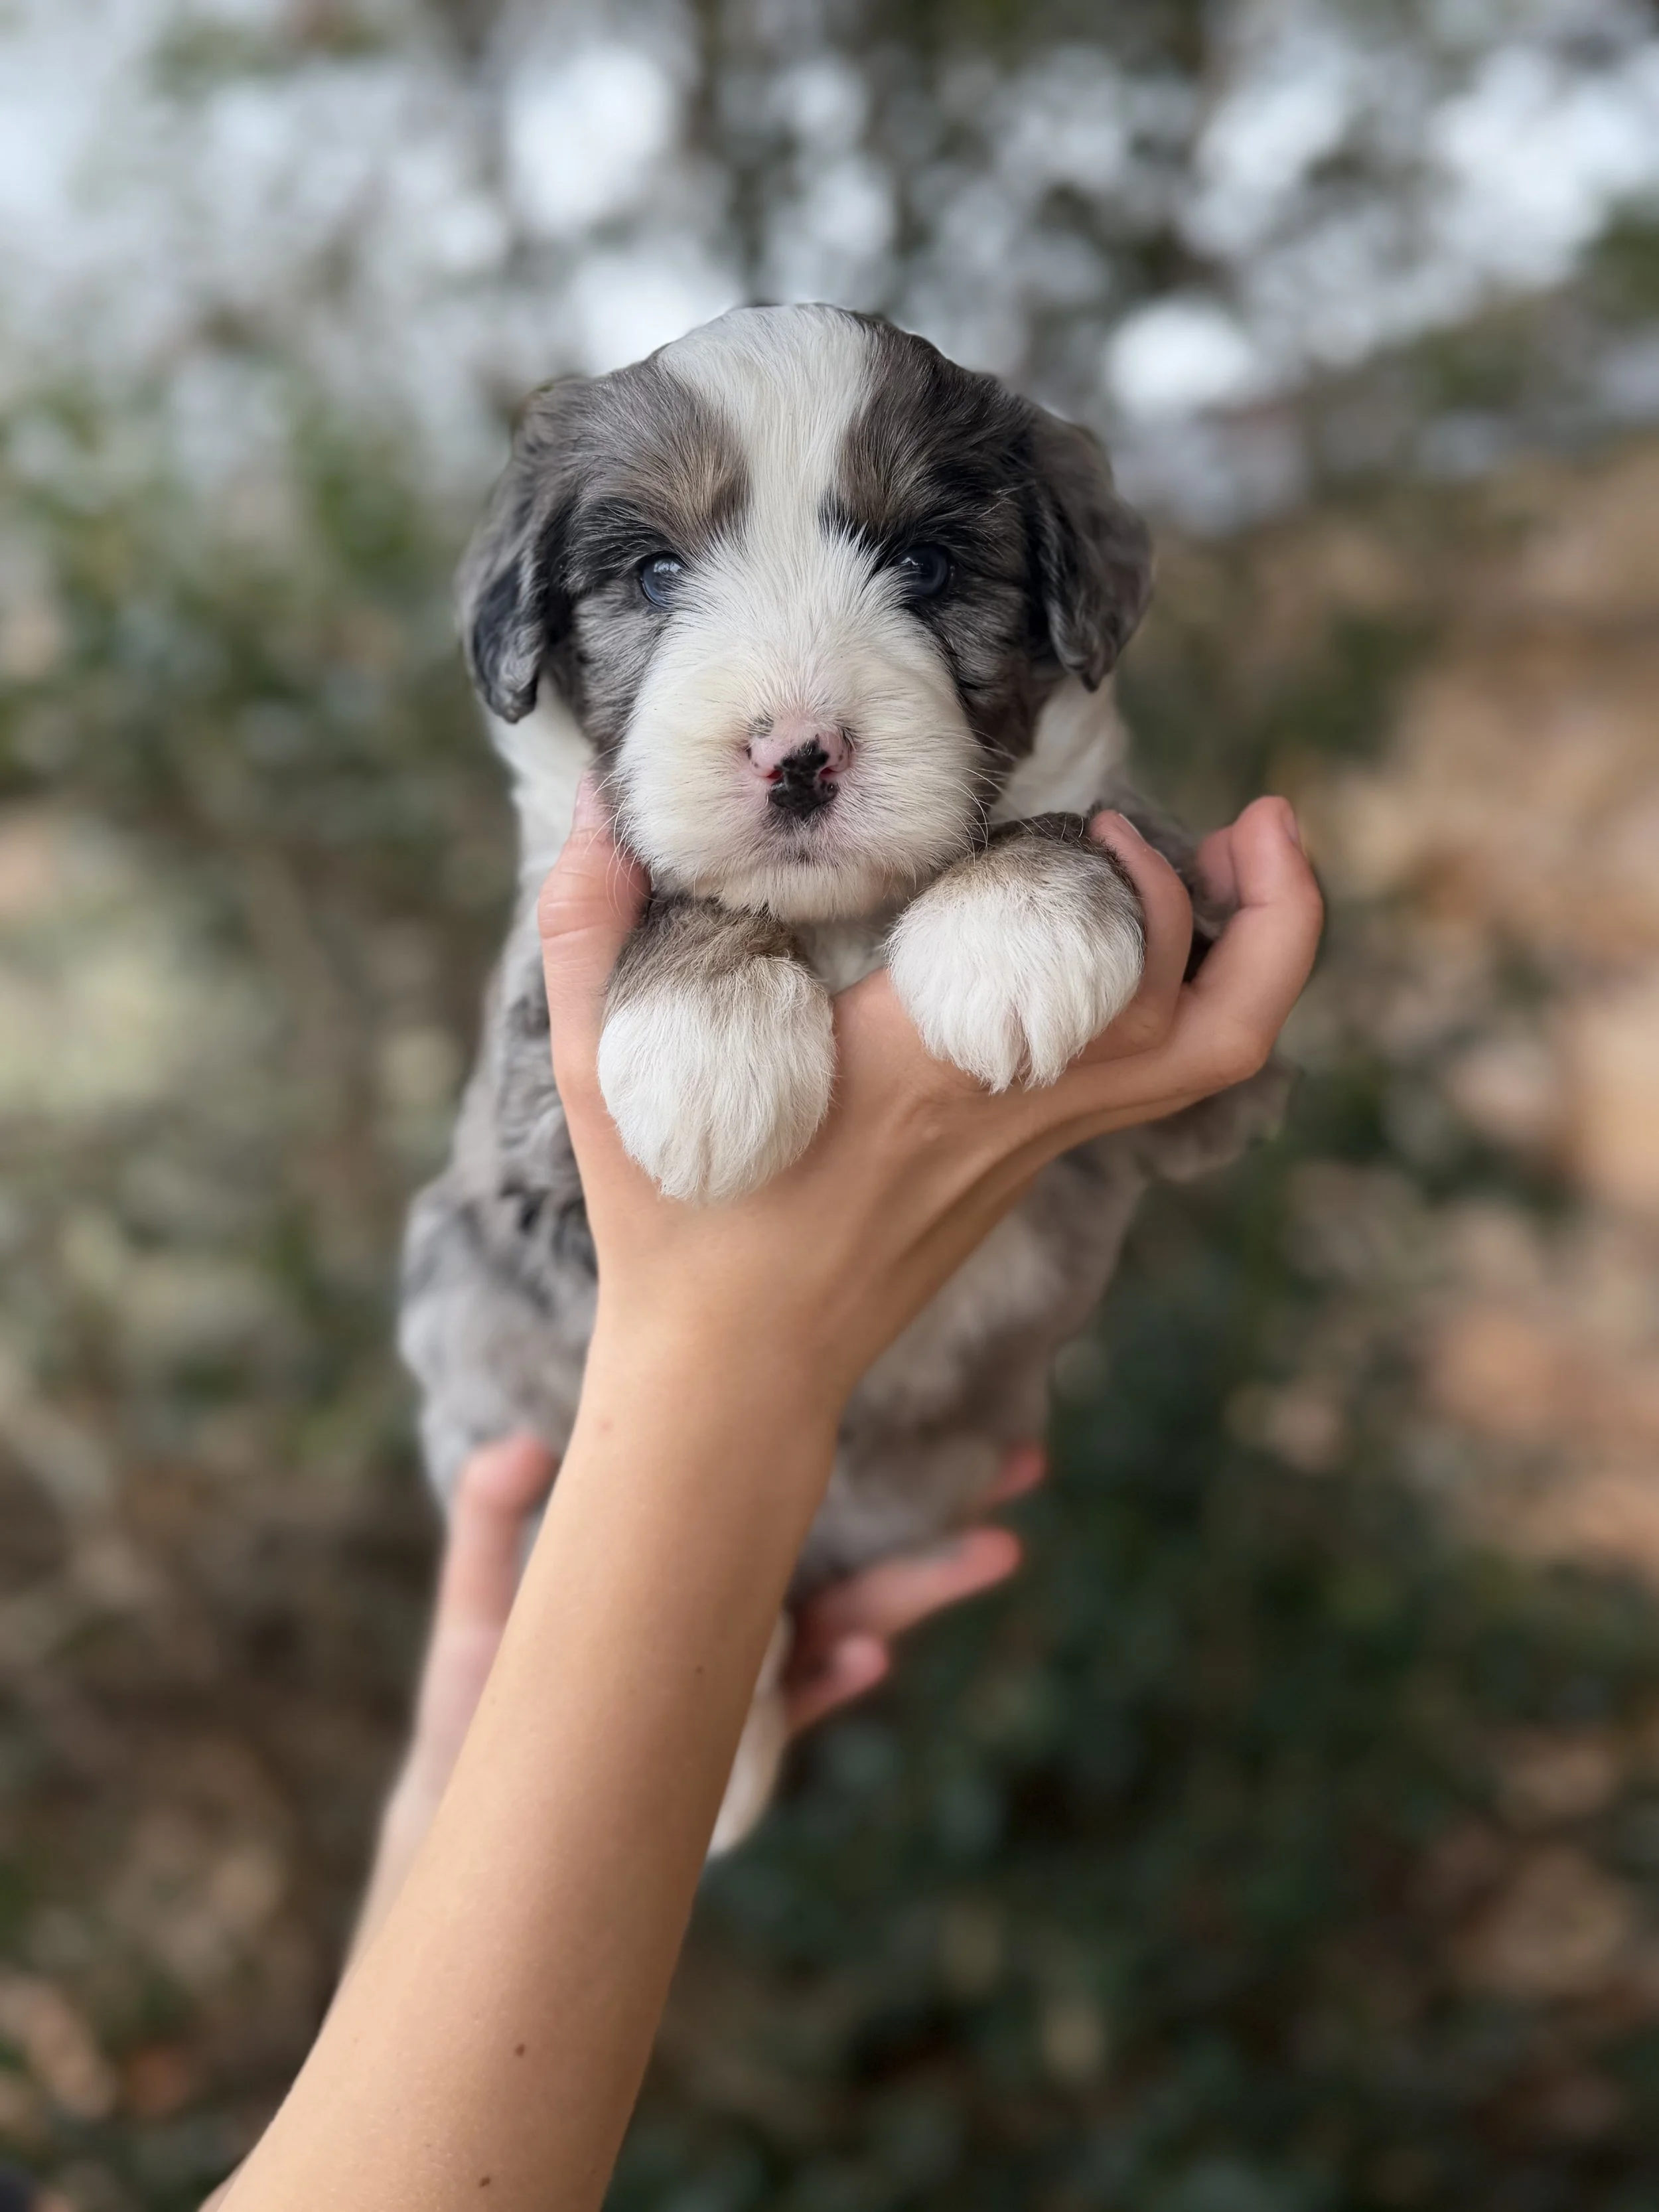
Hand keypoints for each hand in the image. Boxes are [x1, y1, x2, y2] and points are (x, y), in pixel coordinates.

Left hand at [347, 1434, 1046, 1960]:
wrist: (466, 1817)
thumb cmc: (479, 1701)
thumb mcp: (482, 1599)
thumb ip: (491, 1518)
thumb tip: (521, 1444)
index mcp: (701, 1568)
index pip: (795, 1500)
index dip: (866, 1457)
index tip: (930, 1404)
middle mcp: (741, 1622)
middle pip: (859, 1559)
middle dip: (943, 1515)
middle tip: (1026, 1464)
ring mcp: (746, 1688)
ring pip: (853, 1625)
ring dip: (921, 1591)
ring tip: (997, 1549)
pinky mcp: (731, 1751)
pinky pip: (801, 1709)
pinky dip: (839, 1678)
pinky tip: (873, 1652)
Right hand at [541, 781, 1322, 1426]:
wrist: (733, 1375)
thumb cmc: (674, 1226)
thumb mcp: (602, 1072)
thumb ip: (589, 931)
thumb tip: (594, 810)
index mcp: (923, 1072)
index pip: (1100, 982)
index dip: (1143, 888)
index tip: (1100, 817)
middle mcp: (1009, 1112)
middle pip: (1215, 1031)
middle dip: (1280, 916)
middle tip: (1263, 820)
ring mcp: (1032, 1151)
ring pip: (1209, 1066)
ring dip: (1254, 959)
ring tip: (1234, 860)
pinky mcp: (1026, 1171)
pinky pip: (1153, 1085)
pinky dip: (1184, 1005)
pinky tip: (1139, 940)